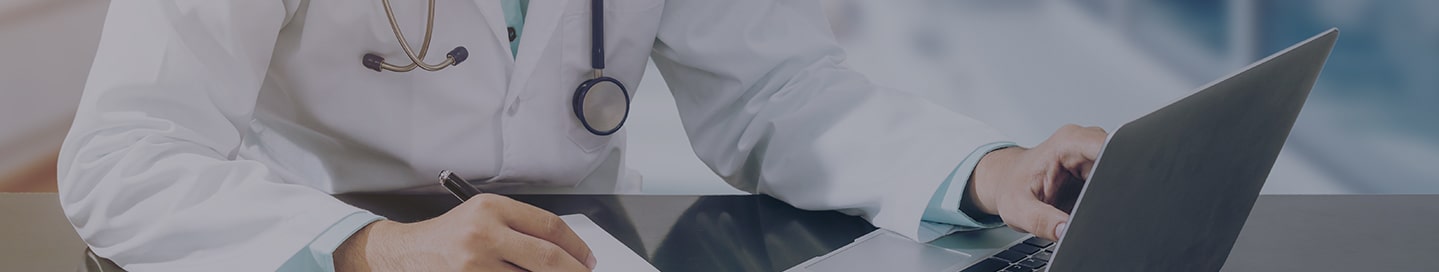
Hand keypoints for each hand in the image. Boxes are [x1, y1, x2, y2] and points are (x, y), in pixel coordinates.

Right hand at [334, 194, 595, 270]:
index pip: (550, 227)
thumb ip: (522, 227)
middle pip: (549, 258)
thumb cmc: (448, 236)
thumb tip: (567, 251)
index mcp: (491, 208)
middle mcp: (483, 234)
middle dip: (575, 271)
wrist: (406, 253)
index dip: (577, 247)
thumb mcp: (484, 216)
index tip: (588, 259)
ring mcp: (474, 265)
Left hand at [966, 124, 1106, 240]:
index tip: (1111, 193)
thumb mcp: (1018, 208)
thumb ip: (1042, 221)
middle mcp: (1085, 143)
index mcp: (1069, 143)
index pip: (1110, 148)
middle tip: (1092, 208)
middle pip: (1120, 160)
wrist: (1006, 182)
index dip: (1119, 171)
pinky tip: (1088, 205)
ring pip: (1121, 173)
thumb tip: (1066, 231)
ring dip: (1111, 194)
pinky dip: (1107, 197)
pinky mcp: (1098, 168)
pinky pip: (1113, 181)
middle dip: (1115, 188)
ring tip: (1083, 206)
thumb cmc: (1012, 187)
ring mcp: (1094, 154)